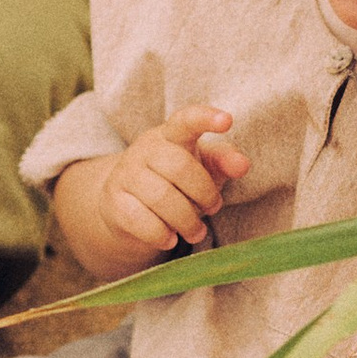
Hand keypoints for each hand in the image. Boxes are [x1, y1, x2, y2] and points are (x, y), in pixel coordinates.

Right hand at [96, 105, 248, 255]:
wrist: (128, 207)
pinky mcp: (113, 201)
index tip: (227, 121)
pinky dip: (161, 234)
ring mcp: (126, 173)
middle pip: (180, 167)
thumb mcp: (203, 168)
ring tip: (197, 232)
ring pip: (161, 197)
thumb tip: (243, 164)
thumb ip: (223, 162)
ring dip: (186, 221)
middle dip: (204, 193)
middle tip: (214, 208)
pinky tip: (170, 238)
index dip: (206, 118)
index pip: (186, 119)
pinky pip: (140, 220)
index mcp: (171, 134)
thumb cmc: (176, 183)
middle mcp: (144, 148)